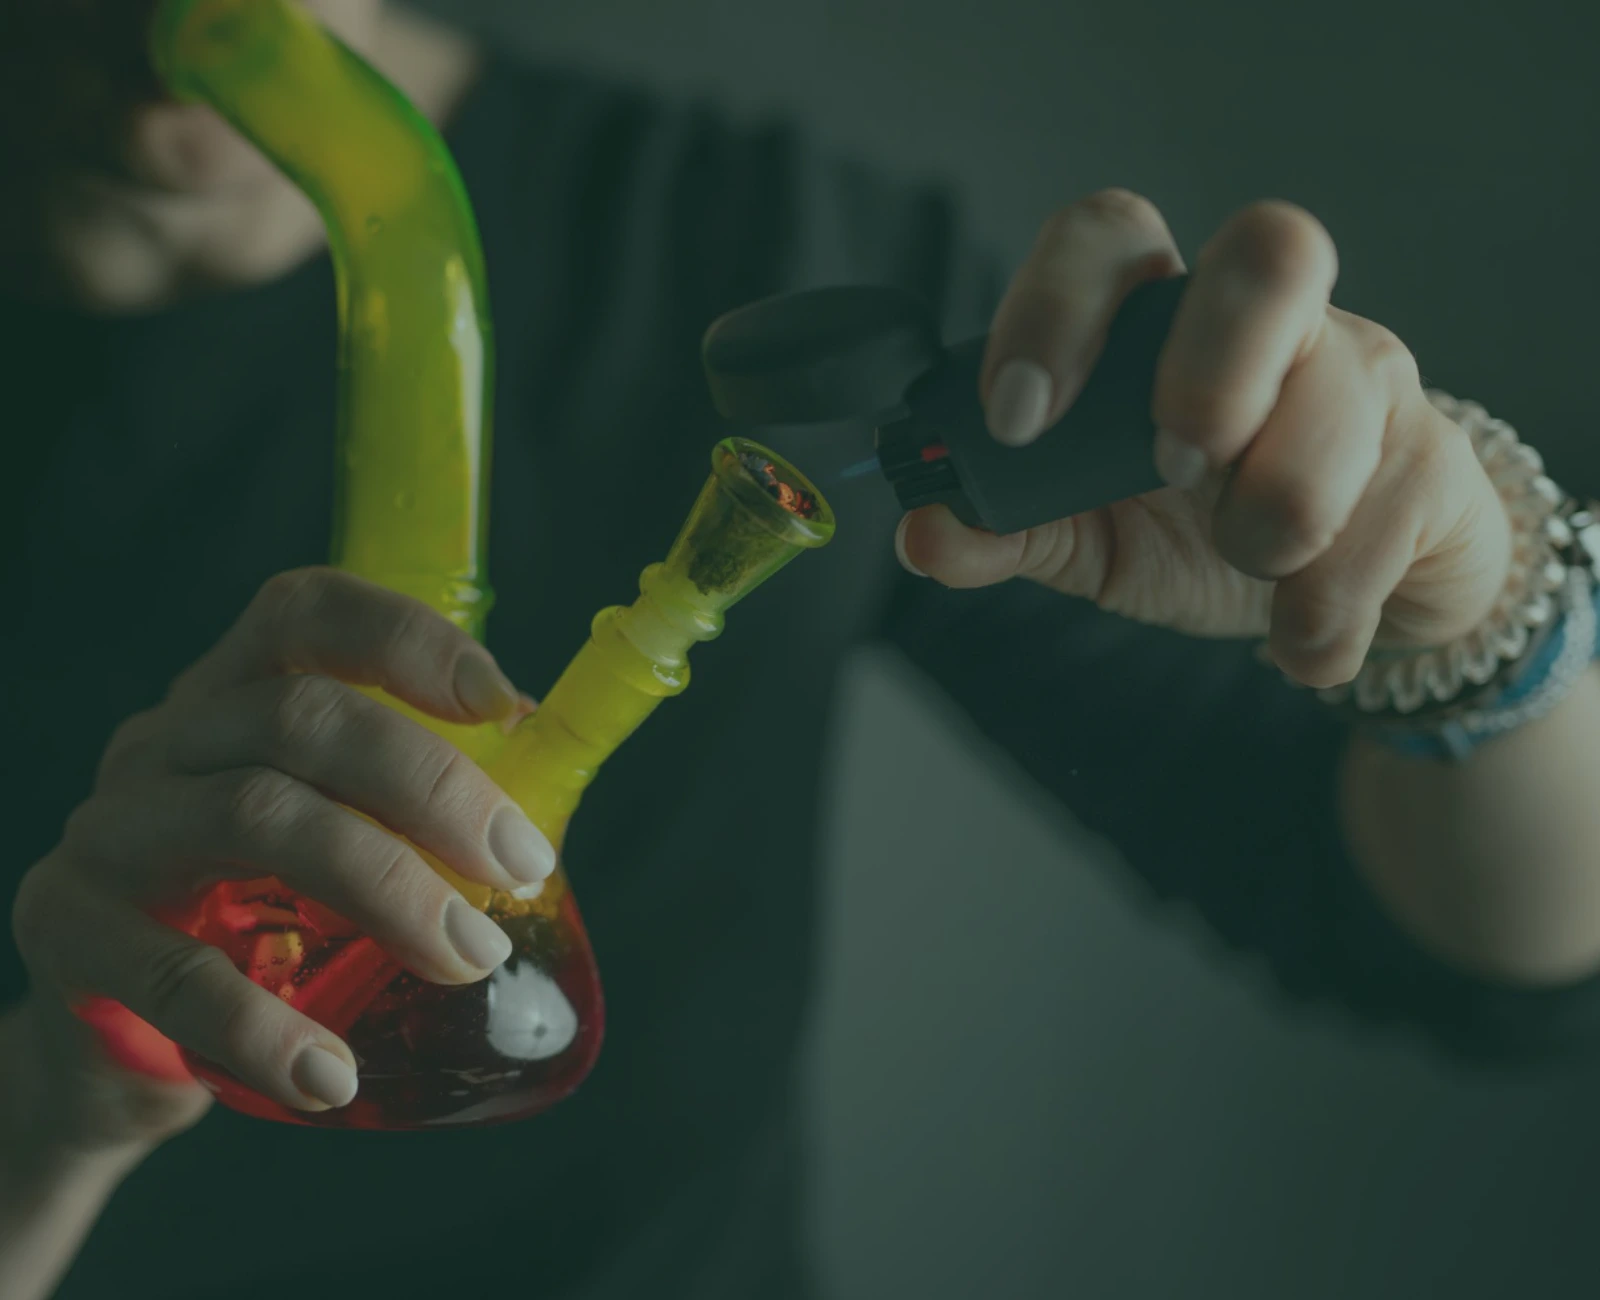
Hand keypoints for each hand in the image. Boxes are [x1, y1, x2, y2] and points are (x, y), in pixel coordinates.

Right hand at [8, 568, 555, 1155]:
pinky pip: (171, 970)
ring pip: (254, 815)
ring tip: (466, 959)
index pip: (309, 614)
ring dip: (386, 888)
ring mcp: (110, 829)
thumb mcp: (336, 842)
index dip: (408, 639)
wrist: (115, 1044)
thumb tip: (545, 782)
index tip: (504, 705)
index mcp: (237, 697)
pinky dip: (265, 1027)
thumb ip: (423, 810)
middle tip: (520, 866)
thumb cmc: (256, 923)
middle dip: (432, 785)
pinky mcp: (67, 929)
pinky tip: (332, 1075)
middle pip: (300, 715)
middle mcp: (166, 739)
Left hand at [894, 190, 1513, 687]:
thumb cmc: (1199, 534)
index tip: (1017, 416)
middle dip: (1213, 364)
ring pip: (1344, 397)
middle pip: (1270, 250)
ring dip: (1275, 517)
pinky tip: (1301, 647)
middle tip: (1176, 466)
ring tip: (1249, 569)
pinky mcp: (1435, 454)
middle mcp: (1271, 320)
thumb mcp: (1091, 540)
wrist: (1335, 591)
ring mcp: (1367, 372)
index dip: (1054, 305)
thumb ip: (1009, 531)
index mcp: (1160, 320)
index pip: (1110, 236)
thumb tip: (925, 532)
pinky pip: (1394, 517)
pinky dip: (1329, 611)